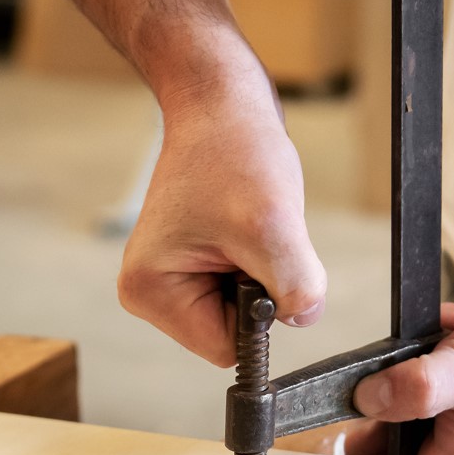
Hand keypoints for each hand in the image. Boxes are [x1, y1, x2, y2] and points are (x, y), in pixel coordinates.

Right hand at [117, 86, 325, 365]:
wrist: (222, 105)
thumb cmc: (234, 152)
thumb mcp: (273, 225)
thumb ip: (295, 288)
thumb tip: (303, 318)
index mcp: (149, 293)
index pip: (225, 349)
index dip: (256, 313)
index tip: (255, 257)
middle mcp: (149, 292)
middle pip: (231, 332)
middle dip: (257, 289)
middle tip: (252, 234)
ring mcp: (170, 278)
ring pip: (241, 311)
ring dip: (260, 272)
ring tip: (247, 222)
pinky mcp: (191, 264)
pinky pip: (242, 288)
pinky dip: (257, 259)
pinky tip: (243, 222)